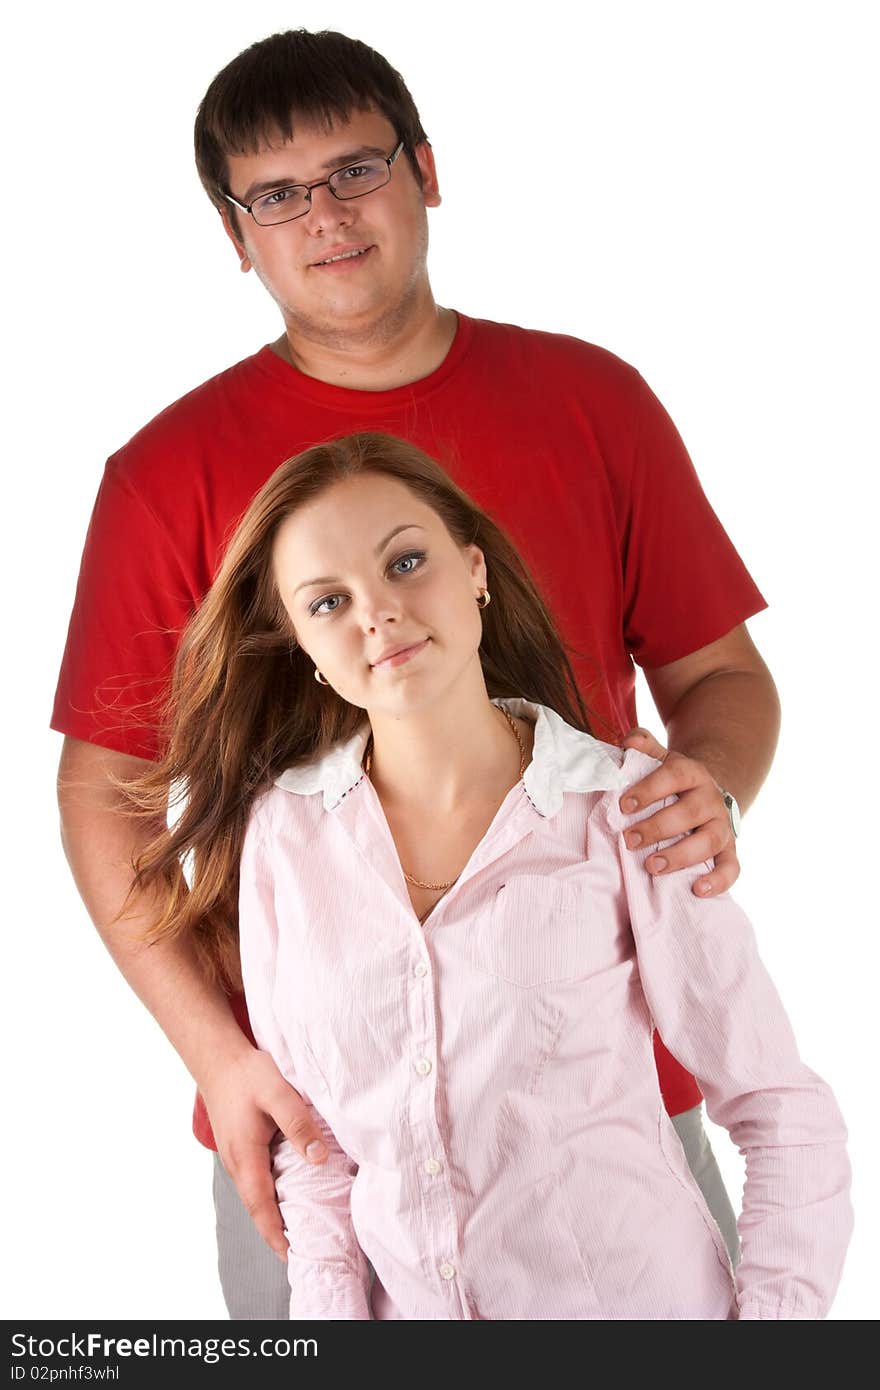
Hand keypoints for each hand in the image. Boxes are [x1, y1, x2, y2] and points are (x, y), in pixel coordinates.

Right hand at [201, 1046, 327, 1260]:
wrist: (217, 1057)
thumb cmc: (247, 1073)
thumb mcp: (278, 1093)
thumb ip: (298, 1124)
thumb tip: (317, 1158)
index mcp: (246, 1156)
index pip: (261, 1208)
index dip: (276, 1234)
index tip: (293, 1255)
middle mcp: (237, 1162)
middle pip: (257, 1207)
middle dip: (277, 1231)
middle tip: (305, 1247)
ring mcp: (235, 1156)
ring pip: (255, 1193)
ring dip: (273, 1212)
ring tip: (301, 1226)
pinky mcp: (239, 1146)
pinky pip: (254, 1179)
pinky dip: (270, 1192)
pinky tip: (288, 1190)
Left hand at [619, 728, 739, 896]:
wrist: (708, 793)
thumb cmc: (673, 780)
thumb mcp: (661, 758)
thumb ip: (644, 746)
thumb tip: (630, 742)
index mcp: (692, 773)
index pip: (674, 776)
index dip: (649, 789)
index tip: (623, 805)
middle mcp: (711, 798)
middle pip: (690, 812)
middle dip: (658, 827)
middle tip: (629, 839)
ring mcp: (722, 826)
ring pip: (709, 841)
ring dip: (681, 855)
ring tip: (652, 866)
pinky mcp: (730, 850)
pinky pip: (731, 867)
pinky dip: (719, 881)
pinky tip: (697, 889)